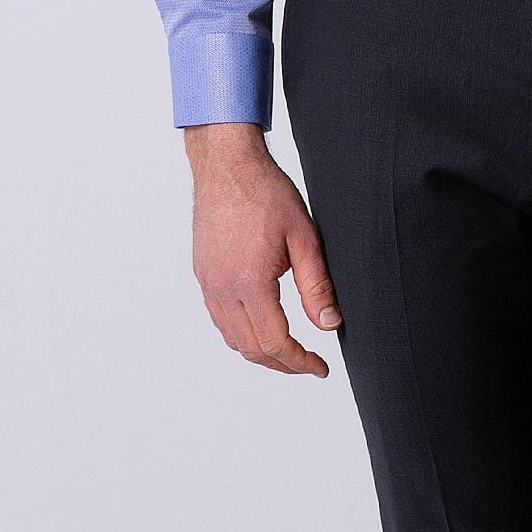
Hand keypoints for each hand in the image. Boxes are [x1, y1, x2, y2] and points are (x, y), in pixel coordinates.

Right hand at [183, 123, 340, 375]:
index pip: (275, 342)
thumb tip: (328, 324)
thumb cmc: (265, 191)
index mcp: (250, 281)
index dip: (300, 362)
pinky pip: (219, 319)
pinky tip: (261, 327)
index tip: (321, 368)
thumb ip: (317, 286)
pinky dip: (241, 334)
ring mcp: (208, 282)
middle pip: (251, 348)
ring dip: (260, 352)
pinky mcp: (202, 274)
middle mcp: (222, 287)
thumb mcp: (304, 237)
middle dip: (282, 364)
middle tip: (309, 365)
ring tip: (289, 351)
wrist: (226, 163)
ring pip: (232, 338)